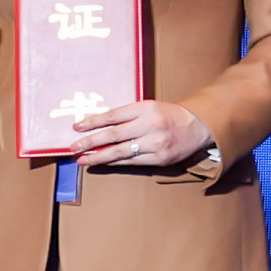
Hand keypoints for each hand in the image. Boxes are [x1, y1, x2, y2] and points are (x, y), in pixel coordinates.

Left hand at [73, 99, 214, 173]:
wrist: (198, 127)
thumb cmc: (168, 115)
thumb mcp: (149, 108)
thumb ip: (127, 116)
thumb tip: (99, 127)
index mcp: (146, 108)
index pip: (113, 115)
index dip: (93, 122)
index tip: (76, 127)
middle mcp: (150, 125)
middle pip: (113, 135)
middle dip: (90, 142)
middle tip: (73, 147)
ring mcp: (156, 143)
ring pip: (120, 152)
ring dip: (98, 156)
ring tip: (83, 159)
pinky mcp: (160, 159)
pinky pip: (131, 162)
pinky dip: (115, 162)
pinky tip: (103, 162)